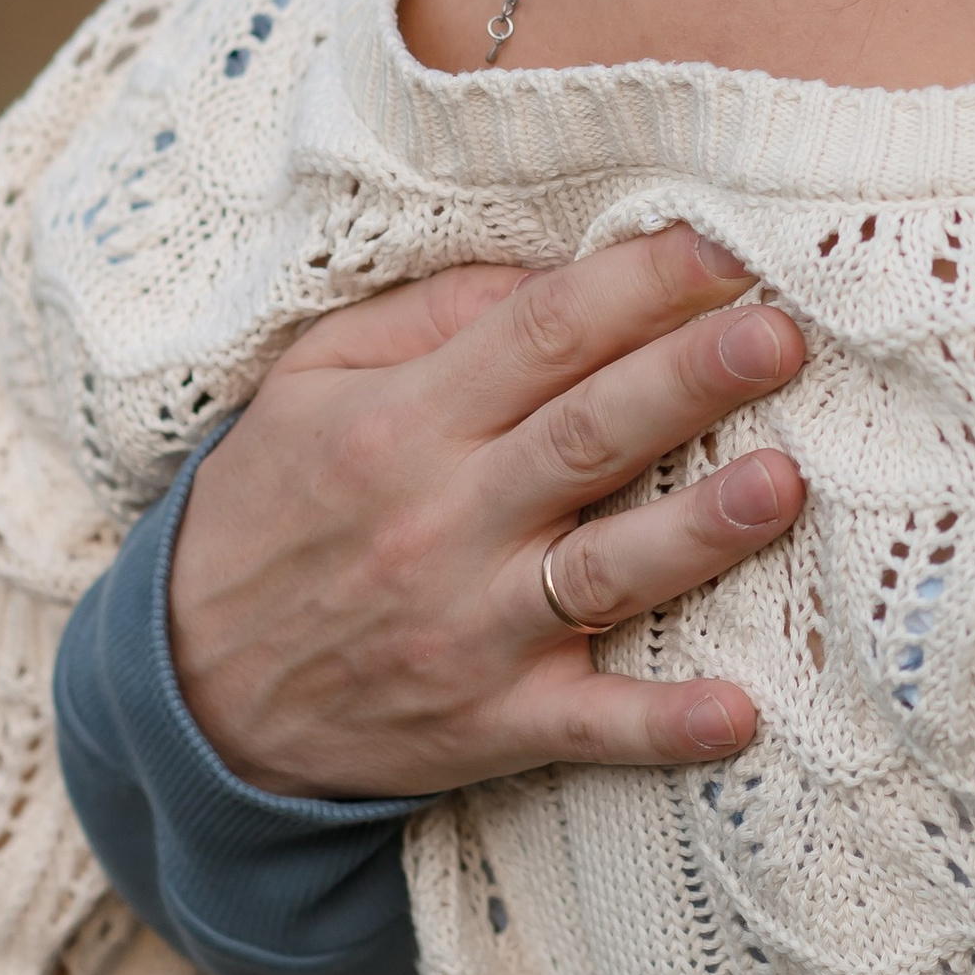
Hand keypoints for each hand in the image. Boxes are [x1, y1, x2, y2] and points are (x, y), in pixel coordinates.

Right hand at [168, 223, 809, 796]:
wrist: (190, 693)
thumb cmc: (274, 506)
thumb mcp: (312, 381)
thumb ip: (432, 314)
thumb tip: (554, 264)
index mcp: (406, 422)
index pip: (540, 334)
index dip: (635, 285)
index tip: (724, 246)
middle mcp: (444, 522)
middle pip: (587, 437)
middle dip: (687, 380)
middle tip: (780, 333)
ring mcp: (472, 631)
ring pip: (602, 573)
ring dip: (697, 532)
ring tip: (784, 484)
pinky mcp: (491, 724)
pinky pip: (587, 728)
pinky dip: (662, 727)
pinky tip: (739, 715)